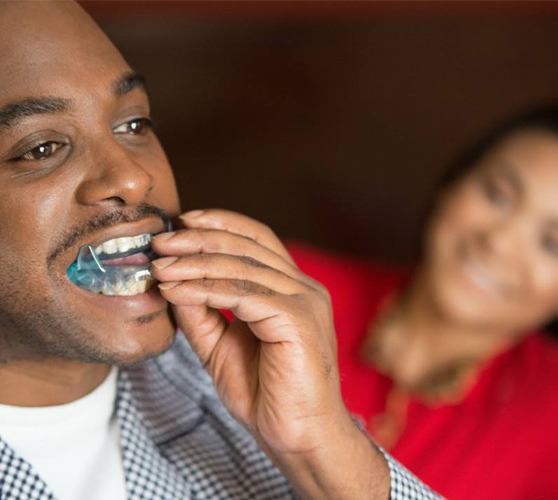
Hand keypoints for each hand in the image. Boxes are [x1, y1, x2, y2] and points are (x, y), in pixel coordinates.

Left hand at [151, 209, 388, 498]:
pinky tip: (175, 290)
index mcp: (292, 288)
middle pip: (248, 244)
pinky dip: (204, 289)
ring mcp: (305, 301)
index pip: (257, 238)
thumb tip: (170, 281)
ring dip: (194, 263)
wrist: (299, 439)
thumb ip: (201, 313)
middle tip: (161, 240)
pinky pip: (242, 295)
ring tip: (160, 266)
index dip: (221, 223)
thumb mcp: (221, 345)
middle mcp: (303, 287)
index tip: (182, 222)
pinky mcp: (298, 320)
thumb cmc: (266, 394)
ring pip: (242, 266)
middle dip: (199, 238)